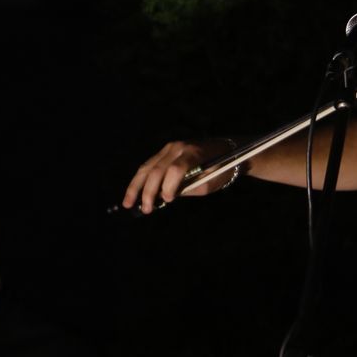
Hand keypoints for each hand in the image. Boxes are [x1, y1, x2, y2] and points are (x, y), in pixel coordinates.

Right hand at [121, 138, 237, 213]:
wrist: (228, 150)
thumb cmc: (221, 169)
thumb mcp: (208, 183)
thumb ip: (187, 189)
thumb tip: (165, 197)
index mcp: (193, 154)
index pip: (175, 169)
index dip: (168, 186)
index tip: (167, 201)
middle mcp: (178, 147)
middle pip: (157, 169)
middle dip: (149, 191)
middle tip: (146, 209)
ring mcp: (170, 147)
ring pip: (148, 166)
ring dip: (136, 186)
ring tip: (128, 203)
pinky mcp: (166, 150)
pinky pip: (150, 164)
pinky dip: (141, 179)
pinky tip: (134, 192)